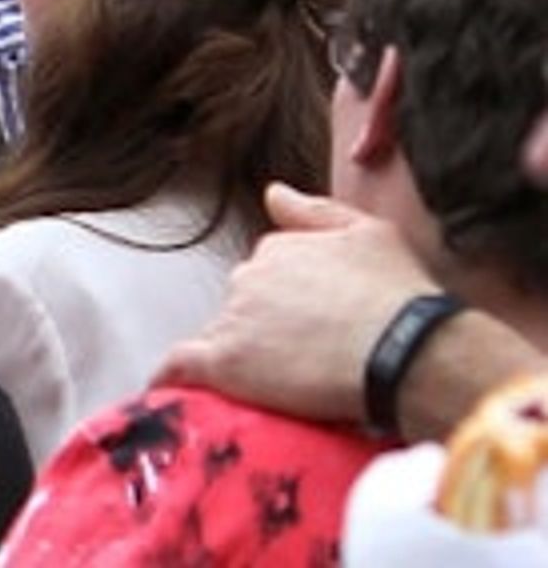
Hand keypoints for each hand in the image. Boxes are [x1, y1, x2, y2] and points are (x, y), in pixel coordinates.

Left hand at [155, 184, 446, 427]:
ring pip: (222, 336)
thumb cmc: (401, 297)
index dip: (288, 302)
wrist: (407, 351)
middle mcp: (249, 277)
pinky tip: (174, 388)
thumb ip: (315, 211)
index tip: (312, 324)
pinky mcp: (227, 362)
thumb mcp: (371, 234)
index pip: (266, 273)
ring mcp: (235, 319)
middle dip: (264, 327)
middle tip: (305, 358)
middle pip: (243, 304)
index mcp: (279, 249)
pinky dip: (177, 376)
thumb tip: (273, 193)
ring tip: (276, 386)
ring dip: (239, 355)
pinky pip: (184, 366)